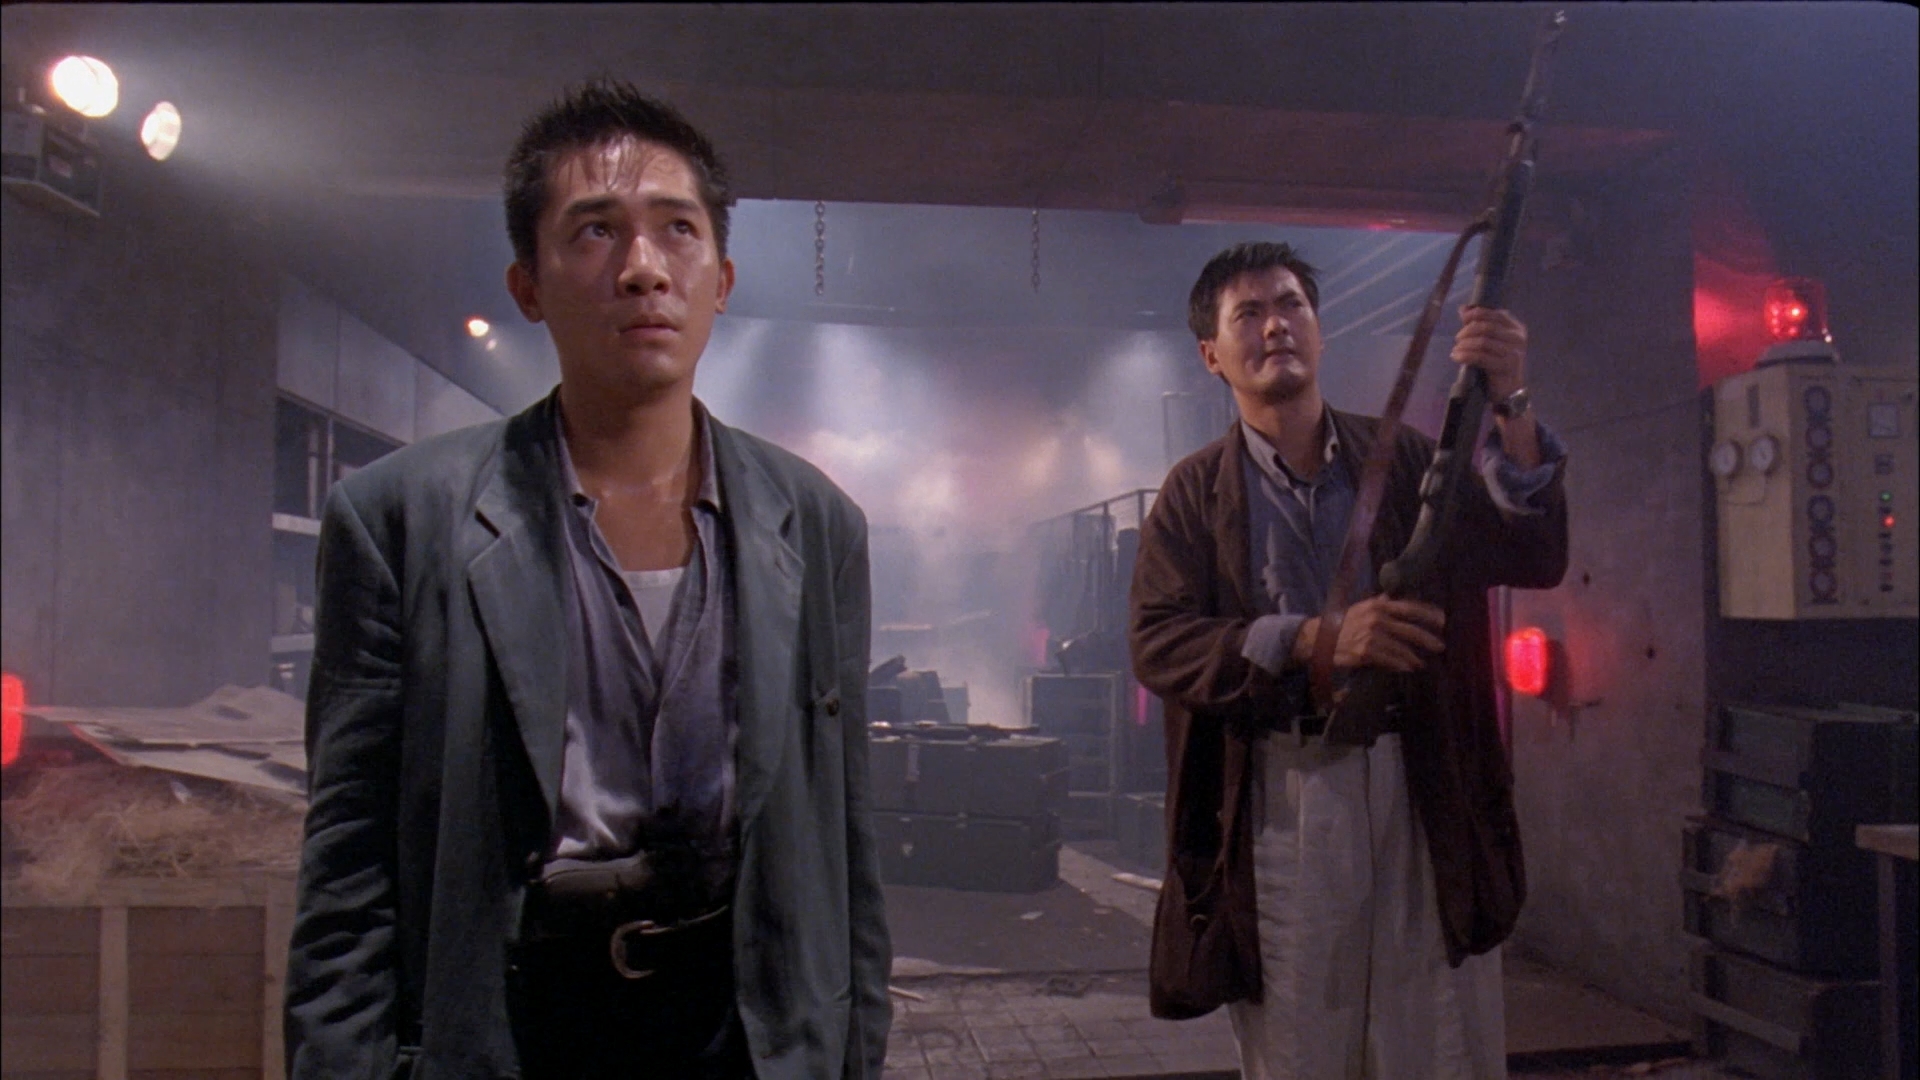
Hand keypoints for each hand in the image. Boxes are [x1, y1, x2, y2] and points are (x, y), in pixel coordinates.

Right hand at [1296, 597, 1445, 672]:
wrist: (1319, 638)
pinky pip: (1389, 660)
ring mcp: (1371, 636)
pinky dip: (1401, 665)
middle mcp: (1376, 619)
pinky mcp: (1366, 652)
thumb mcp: (1361, 608)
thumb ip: (1379, 603)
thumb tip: (1392, 596)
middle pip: (1410, 630)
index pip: (1409, 608)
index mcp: (1378, 605)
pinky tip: (1407, 668)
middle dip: (1428, 639)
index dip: (1428, 614)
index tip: (1442, 620)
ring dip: (1414, 657)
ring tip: (1421, 662)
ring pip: (1401, 648)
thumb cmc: (1342, 622)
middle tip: (1441, 646)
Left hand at [1451, 307, 1526, 399]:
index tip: (1463, 318)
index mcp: (1516, 328)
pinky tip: (1456, 357)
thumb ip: (1479, 324)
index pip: (1495, 314)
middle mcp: (1517, 338)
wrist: (1509, 389)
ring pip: (1482, 342)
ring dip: (1464, 345)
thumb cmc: (1498, 362)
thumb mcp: (1490, 340)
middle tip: (1457, 338)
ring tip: (1456, 349)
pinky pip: (1480, 357)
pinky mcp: (1505, 366)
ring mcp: (1513, 352)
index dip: (1476, 314)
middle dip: (1468, 331)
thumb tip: (1463, 308)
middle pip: (1486, 327)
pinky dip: (1465, 355)